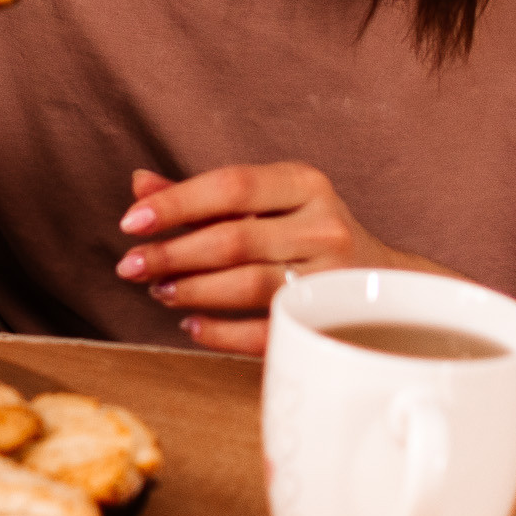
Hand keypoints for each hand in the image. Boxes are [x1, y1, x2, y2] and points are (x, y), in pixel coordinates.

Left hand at [113, 163, 404, 352]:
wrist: (385, 281)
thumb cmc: (308, 235)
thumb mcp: (266, 203)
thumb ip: (202, 198)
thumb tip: (139, 185)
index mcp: (304, 183)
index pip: (231, 185)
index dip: (175, 203)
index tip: (131, 221)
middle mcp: (323, 224)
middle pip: (233, 239)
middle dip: (171, 254)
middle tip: (130, 266)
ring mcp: (331, 276)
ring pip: (248, 285)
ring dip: (192, 290)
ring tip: (160, 291)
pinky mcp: (328, 321)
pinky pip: (264, 331)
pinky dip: (220, 331)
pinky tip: (192, 325)